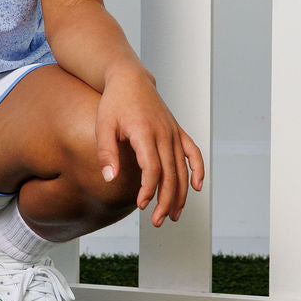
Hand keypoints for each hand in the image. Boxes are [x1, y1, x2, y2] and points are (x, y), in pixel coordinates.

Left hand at [94, 63, 203, 226]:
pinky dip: (198, 169)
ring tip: (173, 215)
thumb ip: (106, 152)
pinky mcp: (177, 130)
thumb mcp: (103, 125)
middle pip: (170, 173)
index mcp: (145, 132)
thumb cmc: (114, 102)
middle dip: (165, 200)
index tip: (142, 205)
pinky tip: (196, 187)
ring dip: (181, 194)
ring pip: (182, 168)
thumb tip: (110, 179)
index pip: (153, 168)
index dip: (149, 190)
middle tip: (157, 221)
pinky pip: (193, 152)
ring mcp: (173, 132)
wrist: (129, 79)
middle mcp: (163, 133)